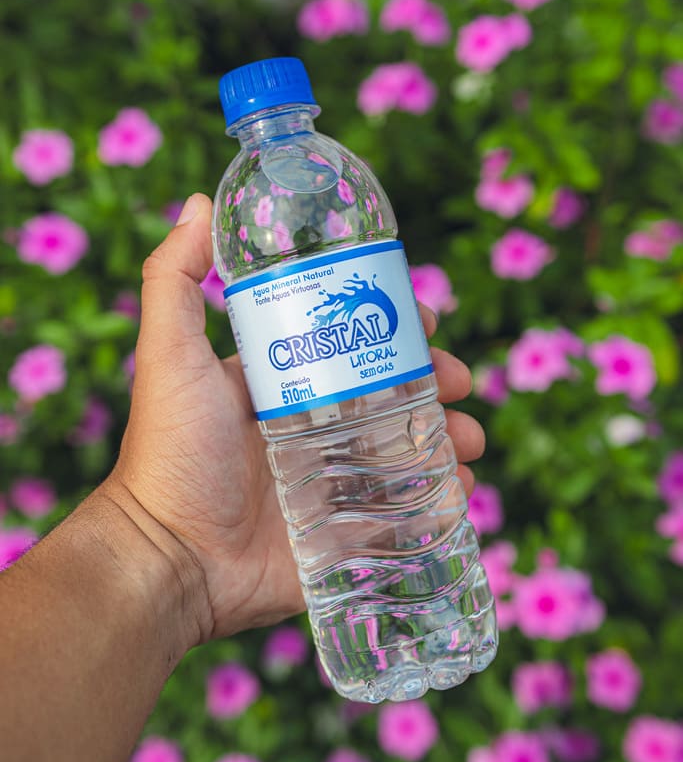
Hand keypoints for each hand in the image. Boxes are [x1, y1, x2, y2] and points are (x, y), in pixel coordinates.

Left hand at [103, 193, 484, 643]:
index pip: (352, 343)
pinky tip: (458, 487)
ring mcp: (332, 481)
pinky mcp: (345, 532)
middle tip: (461, 385)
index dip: (395, 330)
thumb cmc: (171, 452)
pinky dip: (439, 497)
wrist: (171, 557)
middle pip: (392, 395)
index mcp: (283, 383)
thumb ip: (175, 279)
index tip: (426, 321)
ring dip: (448, 438)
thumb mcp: (169, 355)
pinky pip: (405, 511)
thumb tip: (200, 203)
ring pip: (408, 450)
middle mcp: (311, 427)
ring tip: (469, 441)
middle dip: (437, 384)